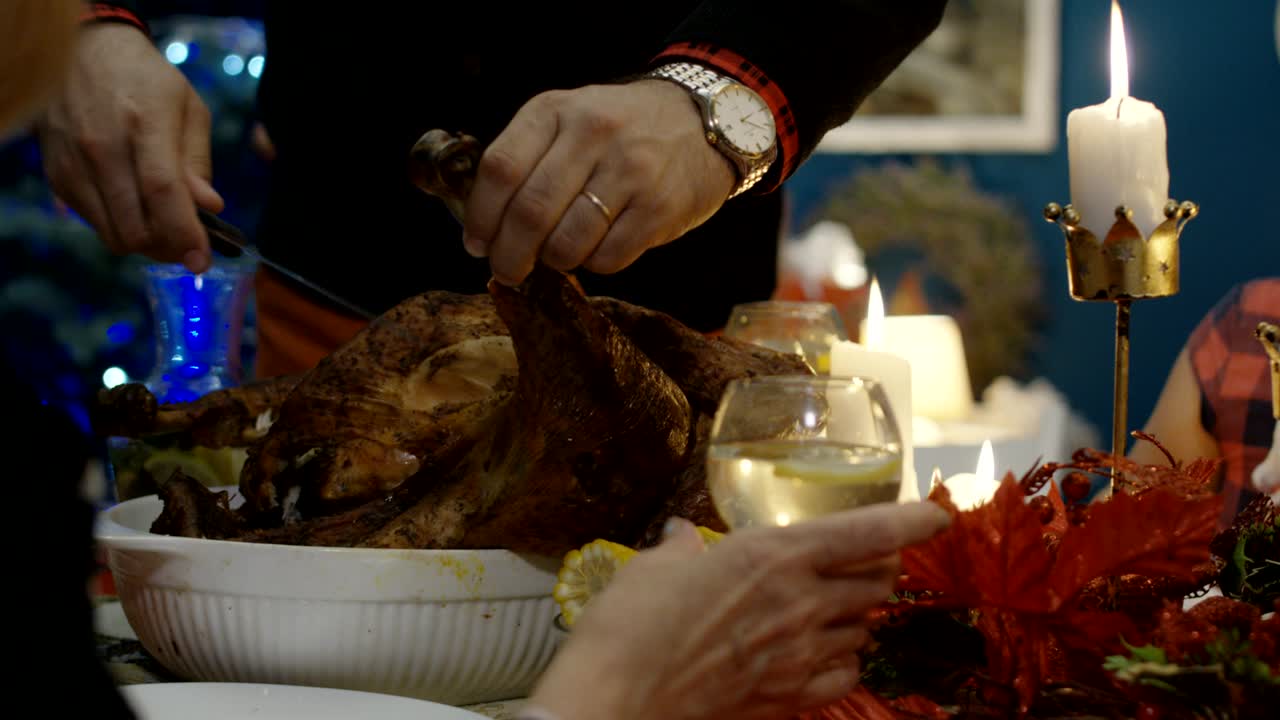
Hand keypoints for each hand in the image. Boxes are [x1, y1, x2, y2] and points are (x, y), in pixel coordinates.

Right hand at [37, 24, 223, 272]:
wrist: (85, 52)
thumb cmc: (147, 81)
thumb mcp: (189, 109)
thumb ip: (198, 162)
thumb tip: (209, 208)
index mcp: (143, 123)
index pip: (163, 193)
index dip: (185, 234)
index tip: (202, 261)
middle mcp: (101, 146)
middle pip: (136, 226)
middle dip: (169, 247)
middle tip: (188, 243)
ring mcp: (74, 163)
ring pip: (113, 234)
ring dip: (145, 242)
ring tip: (164, 224)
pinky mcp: (57, 175)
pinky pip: (93, 223)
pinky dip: (119, 226)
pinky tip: (134, 206)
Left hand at [462, 79, 735, 285]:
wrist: (702, 123)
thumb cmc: (622, 130)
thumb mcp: (569, 119)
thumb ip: (528, 158)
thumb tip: (486, 225)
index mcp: (556, 110)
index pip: (500, 169)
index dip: (481, 217)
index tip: (477, 244)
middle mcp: (592, 134)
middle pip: (530, 212)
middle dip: (510, 255)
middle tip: (508, 271)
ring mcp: (629, 170)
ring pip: (566, 243)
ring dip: (554, 261)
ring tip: (559, 254)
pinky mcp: (659, 207)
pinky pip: (607, 258)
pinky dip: (594, 263)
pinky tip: (599, 246)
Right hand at [529, 501, 951, 719]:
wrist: (619, 697)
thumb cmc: (631, 624)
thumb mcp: (655, 567)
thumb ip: (681, 548)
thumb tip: (680, 537)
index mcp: (775, 555)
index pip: (868, 533)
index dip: (911, 521)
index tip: (936, 514)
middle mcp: (802, 602)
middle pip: (877, 583)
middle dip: (878, 570)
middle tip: (860, 564)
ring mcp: (801, 655)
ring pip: (865, 629)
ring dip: (858, 615)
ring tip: (832, 609)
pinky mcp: (791, 698)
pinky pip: (846, 675)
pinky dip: (843, 661)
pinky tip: (821, 656)